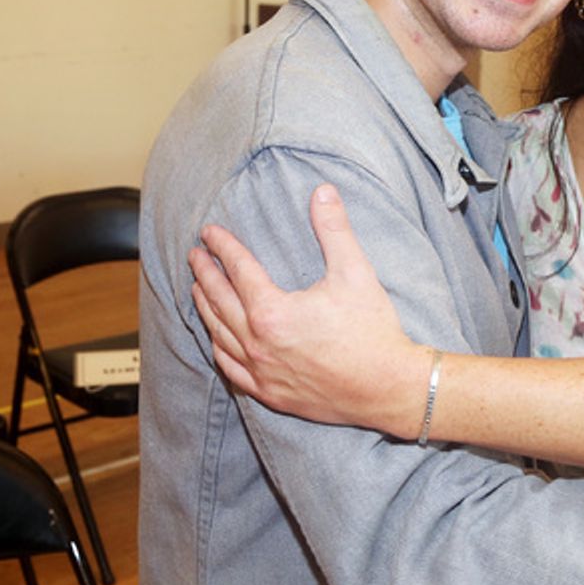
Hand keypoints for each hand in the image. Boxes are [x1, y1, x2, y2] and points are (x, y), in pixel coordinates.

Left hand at [189, 184, 421, 434]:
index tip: (210, 232)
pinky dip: (219, 349)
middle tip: (195, 255)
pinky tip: (216, 340)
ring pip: (220, 335)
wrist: (387, 387)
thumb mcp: (355, 272)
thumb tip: (323, 191)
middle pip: (220, 301)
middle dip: (206, 274)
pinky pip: (231, 370)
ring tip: (198, 290)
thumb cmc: (372, 331)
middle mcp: (258, 343)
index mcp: (272, 311)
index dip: (223, 247)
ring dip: (206, 309)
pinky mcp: (271, 393)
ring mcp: (261, 371)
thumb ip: (334, 230)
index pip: (238, 270)